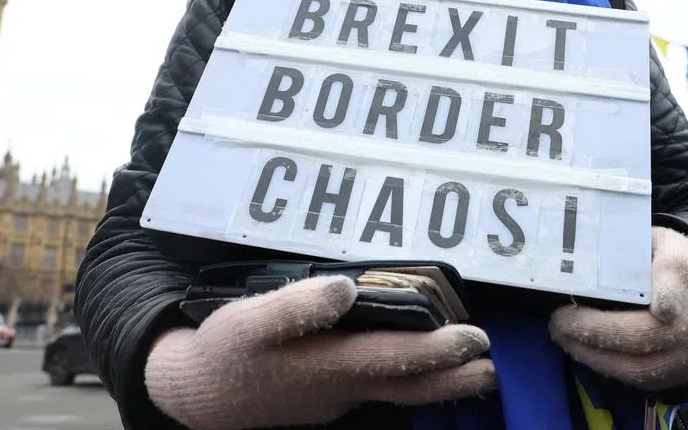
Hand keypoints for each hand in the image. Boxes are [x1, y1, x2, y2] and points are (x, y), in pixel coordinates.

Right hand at [145, 275, 495, 429]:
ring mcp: (334, 397)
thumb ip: (296, 307)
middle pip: (408, 387)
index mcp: (328, 367)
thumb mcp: (248, 323)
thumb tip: (346, 289)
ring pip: (395, 392)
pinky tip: (412, 370)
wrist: (195, 394)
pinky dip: (406, 380)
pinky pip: (377, 388)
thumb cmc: (224, 352)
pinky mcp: (324, 394)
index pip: (394, 360)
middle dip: (452, 379)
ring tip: (472, 373)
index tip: (475, 340)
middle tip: (492, 369)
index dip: (437, 351)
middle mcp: (340, 388)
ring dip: (435, 383)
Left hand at [549, 227, 687, 391]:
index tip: (657, 306)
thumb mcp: (652, 238)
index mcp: (686, 275)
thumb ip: (630, 244)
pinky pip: (641, 381)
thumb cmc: (662, 260)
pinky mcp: (683, 376)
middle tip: (559, 323)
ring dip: (594, 355)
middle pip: (644, 334)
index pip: (676, 285)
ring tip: (564, 339)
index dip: (668, 295)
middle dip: (595, 332)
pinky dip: (608, 368)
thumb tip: (584, 255)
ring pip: (640, 367)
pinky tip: (584, 352)